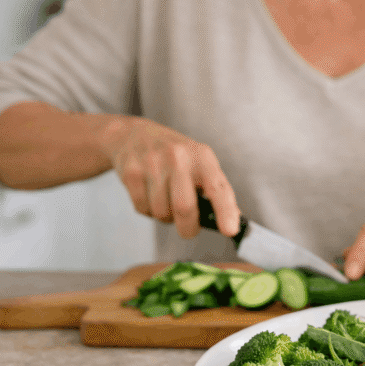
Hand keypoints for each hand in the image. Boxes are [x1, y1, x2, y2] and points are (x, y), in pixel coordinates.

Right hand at [100, 116, 239, 238]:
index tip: (230, 230)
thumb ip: (216, 190)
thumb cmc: (175, 155)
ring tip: (166, 200)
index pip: (218, 187)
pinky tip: (150, 195)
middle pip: (185, 208)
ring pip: (162, 213)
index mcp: (202, 157)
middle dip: (188, 227)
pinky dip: (148, 211)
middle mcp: (179, 157)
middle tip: (189, 228)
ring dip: (166, 217)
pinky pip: (143, 209)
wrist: (133, 135)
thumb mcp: (200, 163)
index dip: (226, 210)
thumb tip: (233, 220)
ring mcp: (153, 164)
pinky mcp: (131, 173)